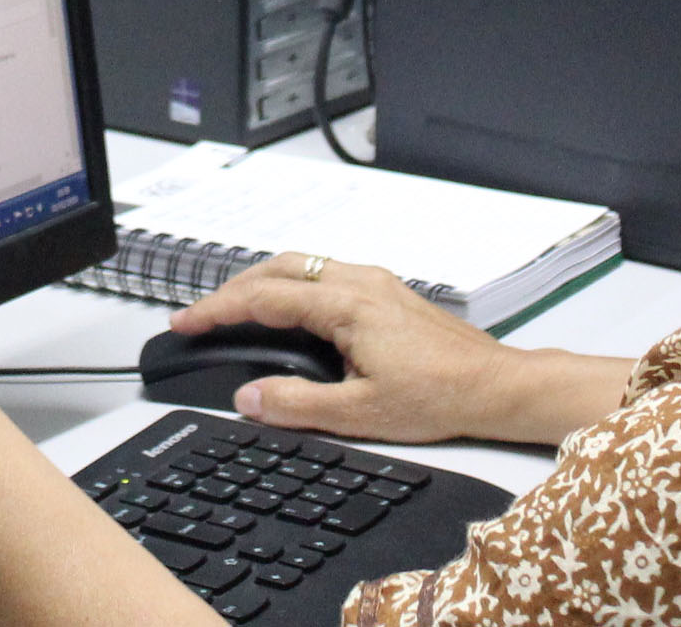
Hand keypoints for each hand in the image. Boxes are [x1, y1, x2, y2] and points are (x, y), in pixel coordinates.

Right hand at [170, 256, 632, 446]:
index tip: (186, 321)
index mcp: (347, 305)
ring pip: (303, 266)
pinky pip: (325, 274)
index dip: (217, 309)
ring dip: (262, 283)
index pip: (264, 298)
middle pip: (278, 269)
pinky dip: (292, 286)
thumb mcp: (360, 413)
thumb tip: (248, 397)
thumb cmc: (440, 396)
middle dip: (232, 289)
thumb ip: (297, 404)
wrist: (495, 387)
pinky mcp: (389, 293)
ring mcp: (377, 283)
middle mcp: (360, 282)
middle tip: (201, 315)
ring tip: (235, 310)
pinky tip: (288, 311)